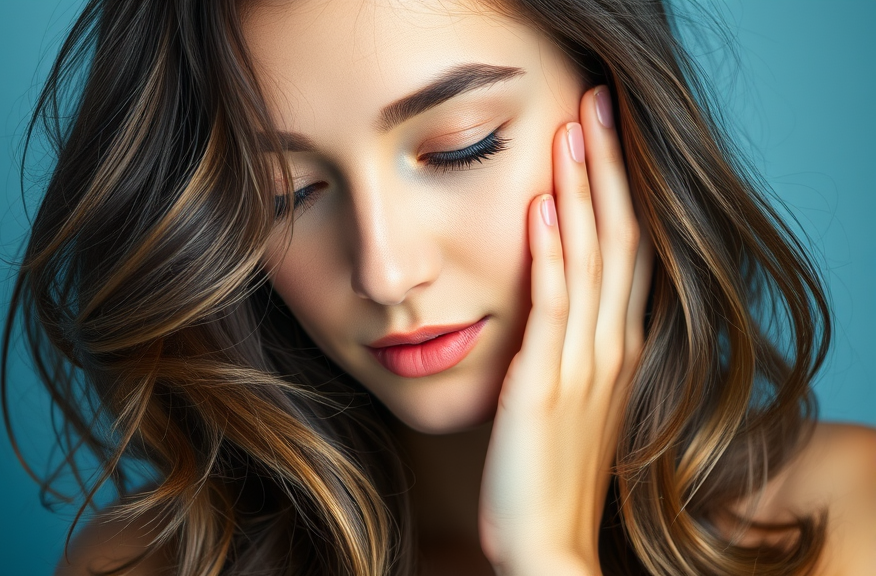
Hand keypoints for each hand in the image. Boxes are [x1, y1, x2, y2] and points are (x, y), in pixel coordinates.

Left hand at [477, 86, 654, 574]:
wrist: (547, 543)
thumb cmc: (551, 474)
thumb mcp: (574, 401)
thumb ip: (572, 349)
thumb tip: (556, 306)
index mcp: (620, 348)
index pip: (629, 251)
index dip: (621, 190)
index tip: (607, 136)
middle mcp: (612, 347)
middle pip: (620, 239)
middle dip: (609, 168)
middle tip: (599, 104)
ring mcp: (584, 363)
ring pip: (592, 259)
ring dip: (582, 190)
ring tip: (575, 130)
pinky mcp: (546, 381)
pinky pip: (554, 304)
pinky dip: (551, 252)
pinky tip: (543, 207)